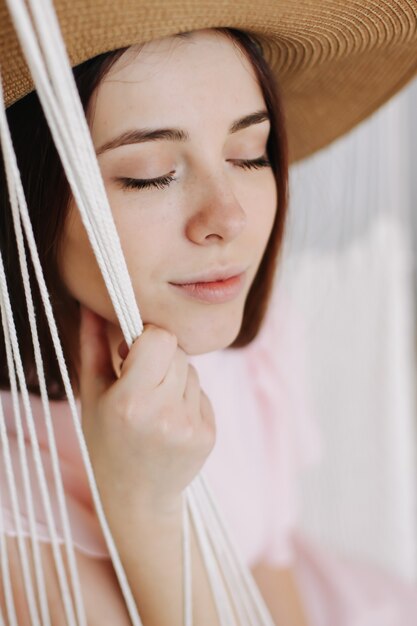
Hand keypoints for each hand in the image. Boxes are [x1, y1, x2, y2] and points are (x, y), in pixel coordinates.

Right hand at [78, 306, 215, 516]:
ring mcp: (190, 426)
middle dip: (160, 357)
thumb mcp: (92, 395)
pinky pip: (202, 392)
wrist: (136, 497)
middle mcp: (164, 414)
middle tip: (142, 381)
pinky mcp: (208, 434)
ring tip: (155, 406)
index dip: (146, 338)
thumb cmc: (106, 442)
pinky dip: (187, 398)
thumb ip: (93, 344)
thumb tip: (91, 303)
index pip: (160, 337)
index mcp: (131, 401)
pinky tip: (169, 421)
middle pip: (178, 350)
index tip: (131, 354)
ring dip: (174, 378)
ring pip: (191, 370)